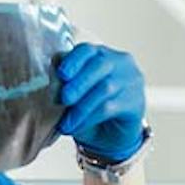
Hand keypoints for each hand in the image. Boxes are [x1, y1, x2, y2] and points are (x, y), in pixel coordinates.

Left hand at [57, 43, 145, 161]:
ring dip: (81, 107)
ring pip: (105, 88)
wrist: (111, 134)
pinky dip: (89, 118)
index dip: (73, 60)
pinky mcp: (135, 101)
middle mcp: (119, 62)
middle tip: (62, 100)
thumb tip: (49, 83)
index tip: (61, 74)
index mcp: (100, 54)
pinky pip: (109, 107)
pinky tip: (76, 127)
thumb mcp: (73, 94)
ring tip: (66, 122)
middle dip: (78, 83)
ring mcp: (130, 80)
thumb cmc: (88, 108)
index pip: (88, 49)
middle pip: (99, 65)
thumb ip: (63, 84)